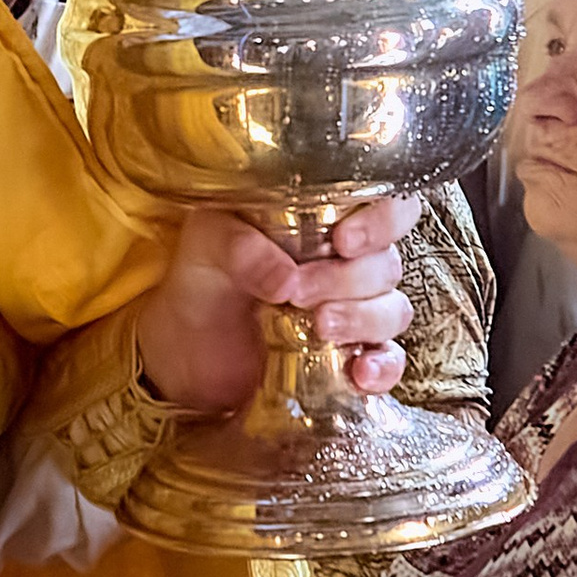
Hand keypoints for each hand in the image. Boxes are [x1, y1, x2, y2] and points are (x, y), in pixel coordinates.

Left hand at [134, 192, 417, 413]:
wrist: (184, 352)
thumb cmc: (201, 283)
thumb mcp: (204, 246)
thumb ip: (237, 245)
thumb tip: (284, 277)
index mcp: (324, 220)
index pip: (387, 203)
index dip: (383, 218)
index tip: (343, 240)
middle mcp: (347, 263)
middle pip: (387, 262)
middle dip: (351, 278)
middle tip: (300, 292)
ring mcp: (354, 312)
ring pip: (393, 309)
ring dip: (364, 319)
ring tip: (320, 327)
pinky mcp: (351, 358)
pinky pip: (389, 361)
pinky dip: (383, 367)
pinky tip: (359, 372)